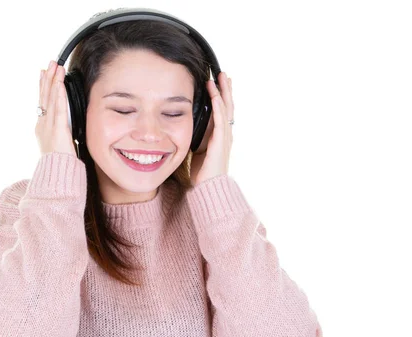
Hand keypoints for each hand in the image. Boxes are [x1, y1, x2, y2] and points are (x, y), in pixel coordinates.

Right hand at [35, 60, 75, 156]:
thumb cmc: (59, 163)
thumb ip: (61, 132)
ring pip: (51, 99)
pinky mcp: (58, 130)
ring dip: (53, 81)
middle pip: (45, 96)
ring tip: (55, 67)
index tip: (44, 73)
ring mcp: (49, 126)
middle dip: (47, 78)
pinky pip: (59, 109)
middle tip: (50, 63)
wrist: (56, 174)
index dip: (43, 86)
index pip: (43, 101)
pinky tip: (60, 84)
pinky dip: (59, 95)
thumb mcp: (58, 144)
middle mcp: (43, 123)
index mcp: (42, 127)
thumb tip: (66, 126)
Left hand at [190, 71, 233, 185]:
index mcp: (219, 136)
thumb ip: (195, 138)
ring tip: (221, 77)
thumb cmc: (201, 173)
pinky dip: (218, 106)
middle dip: (226, 89)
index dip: (221, 96)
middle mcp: (225, 134)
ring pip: (226, 109)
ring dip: (223, 92)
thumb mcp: (197, 150)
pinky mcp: (220, 142)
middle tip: (223, 73)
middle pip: (228, 106)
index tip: (217, 82)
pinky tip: (215, 95)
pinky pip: (221, 120)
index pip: (222, 112)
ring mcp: (224, 138)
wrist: (208, 189)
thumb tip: (184, 127)